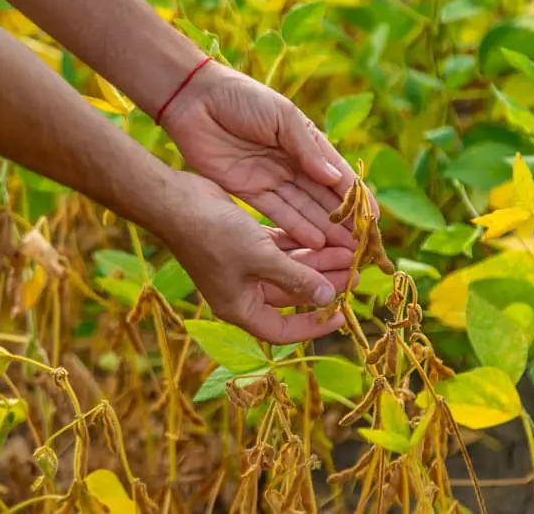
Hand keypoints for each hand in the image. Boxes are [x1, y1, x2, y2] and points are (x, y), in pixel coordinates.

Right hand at [160, 172, 351, 343]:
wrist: (177, 203)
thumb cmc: (215, 236)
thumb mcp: (261, 258)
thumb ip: (296, 279)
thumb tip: (327, 298)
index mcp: (240, 308)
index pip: (282, 331)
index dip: (314, 326)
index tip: (342, 314)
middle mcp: (242, 291)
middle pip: (291, 295)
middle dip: (323, 284)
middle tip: (356, 273)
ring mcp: (243, 267)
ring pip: (289, 269)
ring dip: (317, 262)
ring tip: (348, 252)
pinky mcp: (245, 242)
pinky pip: (279, 250)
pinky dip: (299, 245)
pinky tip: (324, 237)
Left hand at [161, 62, 377, 250]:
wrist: (194, 100)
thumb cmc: (241, 97)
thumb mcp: (281, 117)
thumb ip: (306, 149)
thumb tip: (334, 179)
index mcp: (305, 140)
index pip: (337, 173)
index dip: (356, 196)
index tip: (374, 219)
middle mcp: (291, 163)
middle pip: (322, 197)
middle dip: (343, 221)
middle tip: (362, 244)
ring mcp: (270, 178)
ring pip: (302, 209)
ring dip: (323, 229)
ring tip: (343, 250)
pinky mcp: (247, 190)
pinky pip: (276, 212)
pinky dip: (294, 227)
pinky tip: (314, 241)